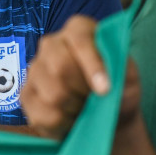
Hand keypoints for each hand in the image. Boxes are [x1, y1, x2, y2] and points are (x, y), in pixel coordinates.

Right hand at [20, 16, 139, 138]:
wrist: (107, 118)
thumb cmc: (119, 92)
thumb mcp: (129, 78)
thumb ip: (122, 71)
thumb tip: (104, 80)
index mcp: (78, 30)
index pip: (79, 39)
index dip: (92, 65)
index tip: (106, 91)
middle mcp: (51, 44)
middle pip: (60, 67)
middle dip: (83, 91)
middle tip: (96, 100)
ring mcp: (35, 70)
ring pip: (53, 94)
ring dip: (76, 109)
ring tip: (85, 109)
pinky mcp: (26, 95)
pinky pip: (45, 115)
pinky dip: (66, 124)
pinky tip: (72, 119)